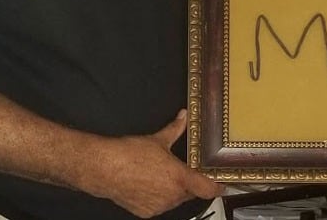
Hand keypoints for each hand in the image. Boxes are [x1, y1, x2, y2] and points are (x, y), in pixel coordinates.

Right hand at [87, 109, 222, 217]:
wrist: (105, 168)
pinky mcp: (146, 213)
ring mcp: (159, 207)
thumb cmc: (131, 154)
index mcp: (180, 178)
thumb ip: (175, 129)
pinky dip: (157, 198)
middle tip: (180, 172)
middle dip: (187, 184)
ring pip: (174, 200)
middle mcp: (172, 196)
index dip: (217, 187)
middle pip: (189, 193)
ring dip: (172, 191)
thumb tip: (184, 116)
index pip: (208, 189)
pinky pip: (158, 206)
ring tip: (159, 175)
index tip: (221, 185)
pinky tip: (147, 185)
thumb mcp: (158, 139)